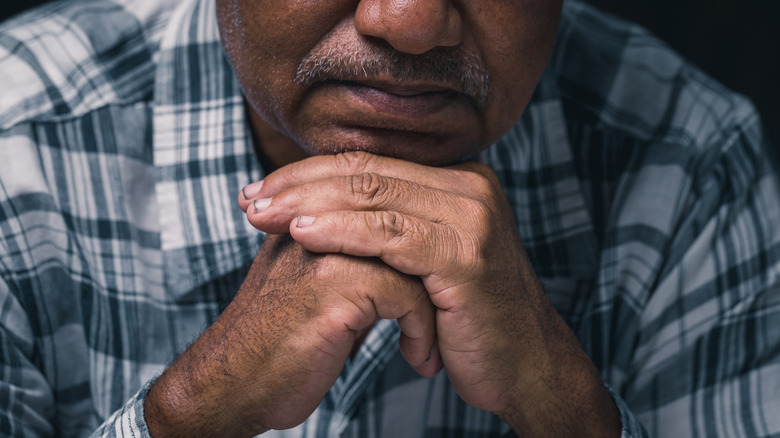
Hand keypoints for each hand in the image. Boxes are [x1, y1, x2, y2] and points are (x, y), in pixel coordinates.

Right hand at [145, 234, 440, 436]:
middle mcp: (315, 221)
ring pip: (412, 253)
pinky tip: (418, 358)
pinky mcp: (333, 287)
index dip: (419, 234)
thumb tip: (398, 250)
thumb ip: (348, 256)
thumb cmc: (281, 344)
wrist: (232, 388)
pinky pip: (406, 294)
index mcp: (308, 215)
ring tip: (436, 336)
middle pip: (402, 217)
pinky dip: (421, 331)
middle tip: (454, 299)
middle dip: (434, 264)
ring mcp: (324, 250)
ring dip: (434, 301)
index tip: (438, 277)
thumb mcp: (313, 287)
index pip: (382, 197)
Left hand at [239, 152, 620, 435]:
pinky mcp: (467, 256)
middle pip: (369, 174)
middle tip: (250, 199)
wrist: (526, 366)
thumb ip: (393, 225)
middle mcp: (471, 188)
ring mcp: (473, 219)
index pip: (372, 164)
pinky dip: (343, 232)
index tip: (263, 189)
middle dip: (300, 184)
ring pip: (376, 198)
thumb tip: (324, 204)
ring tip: (262, 214)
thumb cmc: (467, 319)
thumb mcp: (429, 260)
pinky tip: (304, 234)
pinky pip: (392, 236)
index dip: (311, 172)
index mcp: (459, 181)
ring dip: (310, 204)